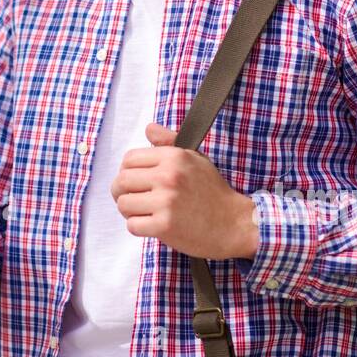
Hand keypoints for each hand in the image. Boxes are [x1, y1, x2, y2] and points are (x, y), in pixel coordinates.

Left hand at [110, 123, 259, 259]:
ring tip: (145, 213)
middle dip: (121, 192)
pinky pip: (132, 225)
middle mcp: (168, 176)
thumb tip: (149, 128)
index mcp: (173, 157)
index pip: (129, 159)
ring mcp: (166, 201)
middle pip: (121, 181)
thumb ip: (169, 142)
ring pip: (124, 204)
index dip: (127, 171)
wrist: (234, 223)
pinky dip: (139, 228)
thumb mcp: (195, 159)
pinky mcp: (165, 226)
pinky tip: (152, 226)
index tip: (136, 182)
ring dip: (130, 212)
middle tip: (134, 200)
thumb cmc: (213, 191)